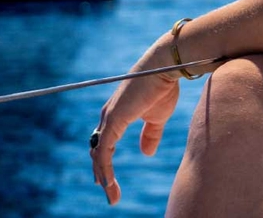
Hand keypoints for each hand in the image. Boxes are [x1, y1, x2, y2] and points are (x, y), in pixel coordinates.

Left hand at [91, 41, 180, 205]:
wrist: (165, 68)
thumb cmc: (162, 87)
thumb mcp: (157, 117)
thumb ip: (150, 134)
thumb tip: (146, 153)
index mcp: (117, 115)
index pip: (105, 143)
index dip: (104, 163)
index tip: (109, 183)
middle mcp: (108, 116)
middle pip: (98, 150)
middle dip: (102, 174)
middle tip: (110, 194)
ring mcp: (109, 117)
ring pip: (99, 154)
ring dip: (104, 176)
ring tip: (111, 195)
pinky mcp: (113, 120)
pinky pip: (104, 151)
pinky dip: (105, 168)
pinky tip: (109, 183)